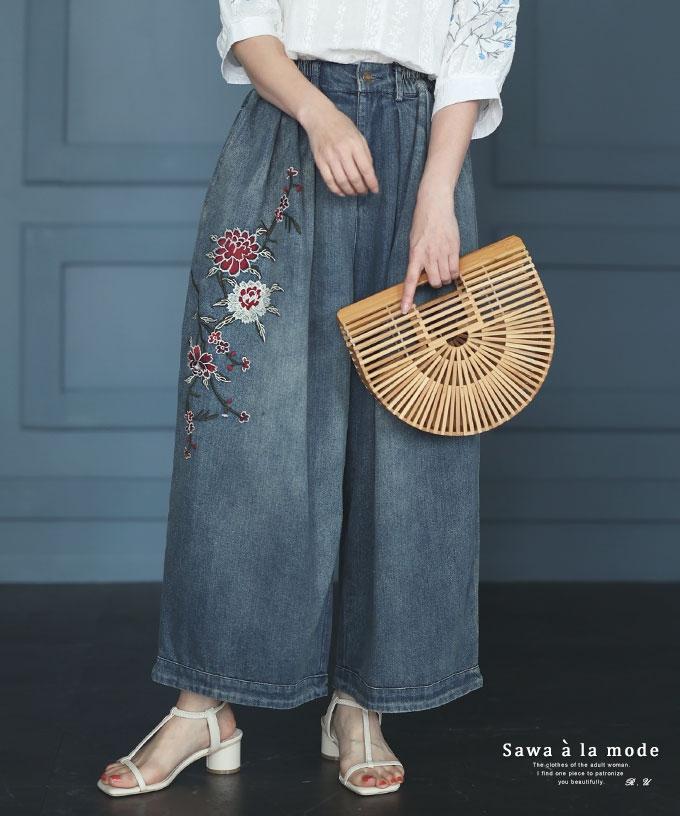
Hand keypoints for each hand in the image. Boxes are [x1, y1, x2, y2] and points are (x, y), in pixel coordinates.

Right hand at [299, 99, 378, 196]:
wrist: (320, 117)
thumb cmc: (342, 126)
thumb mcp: (358, 136)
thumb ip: (365, 154)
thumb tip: (370, 174)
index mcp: (355, 144)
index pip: (366, 169)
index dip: (371, 182)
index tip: (375, 190)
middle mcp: (342, 151)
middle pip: (354, 178)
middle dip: (361, 189)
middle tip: (364, 192)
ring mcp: (329, 157)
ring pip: (342, 182)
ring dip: (350, 191)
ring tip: (354, 193)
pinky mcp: (320, 161)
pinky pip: (329, 181)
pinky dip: (337, 190)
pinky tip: (342, 192)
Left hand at [400, 177, 459, 314]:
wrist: (435, 205)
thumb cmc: (422, 222)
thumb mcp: (414, 241)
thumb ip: (417, 258)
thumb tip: (422, 273)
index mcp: (415, 255)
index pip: (411, 281)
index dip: (408, 297)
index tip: (405, 310)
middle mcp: (429, 256)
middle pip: (434, 283)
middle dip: (436, 283)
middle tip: (435, 275)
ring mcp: (442, 252)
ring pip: (446, 278)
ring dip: (445, 278)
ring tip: (443, 269)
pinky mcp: (454, 248)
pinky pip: (455, 270)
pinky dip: (454, 273)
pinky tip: (451, 267)